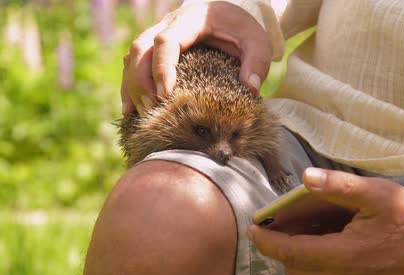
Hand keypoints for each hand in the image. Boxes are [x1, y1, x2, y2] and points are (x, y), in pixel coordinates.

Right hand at [121, 1, 272, 115]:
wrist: (232, 16)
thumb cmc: (244, 31)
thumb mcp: (258, 43)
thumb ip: (257, 63)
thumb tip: (251, 89)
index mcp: (191, 19)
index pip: (166, 41)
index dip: (162, 68)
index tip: (166, 95)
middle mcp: (168, 24)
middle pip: (141, 49)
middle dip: (142, 81)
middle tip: (154, 109)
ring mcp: (157, 35)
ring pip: (132, 58)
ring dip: (133, 87)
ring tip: (143, 115)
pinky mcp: (154, 50)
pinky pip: (133, 65)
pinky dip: (130, 88)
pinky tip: (130, 111)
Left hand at [248, 168, 403, 274]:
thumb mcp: (379, 194)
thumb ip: (339, 187)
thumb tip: (305, 178)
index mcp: (345, 255)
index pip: (291, 252)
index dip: (268, 241)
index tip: (253, 230)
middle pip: (297, 272)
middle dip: (281, 252)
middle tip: (280, 228)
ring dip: (299, 264)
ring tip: (305, 236)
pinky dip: (318, 273)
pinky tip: (329, 250)